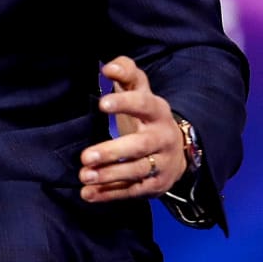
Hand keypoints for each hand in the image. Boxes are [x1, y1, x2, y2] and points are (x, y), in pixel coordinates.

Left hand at [78, 56, 184, 202]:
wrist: (177, 148)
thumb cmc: (146, 113)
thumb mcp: (139, 90)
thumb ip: (125, 72)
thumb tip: (108, 67)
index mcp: (157, 110)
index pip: (143, 104)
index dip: (124, 103)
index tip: (101, 103)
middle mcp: (162, 137)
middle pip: (139, 146)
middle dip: (112, 152)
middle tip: (85, 156)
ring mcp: (161, 163)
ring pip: (136, 171)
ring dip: (109, 176)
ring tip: (84, 176)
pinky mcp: (156, 185)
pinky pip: (133, 191)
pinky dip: (110, 194)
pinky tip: (88, 194)